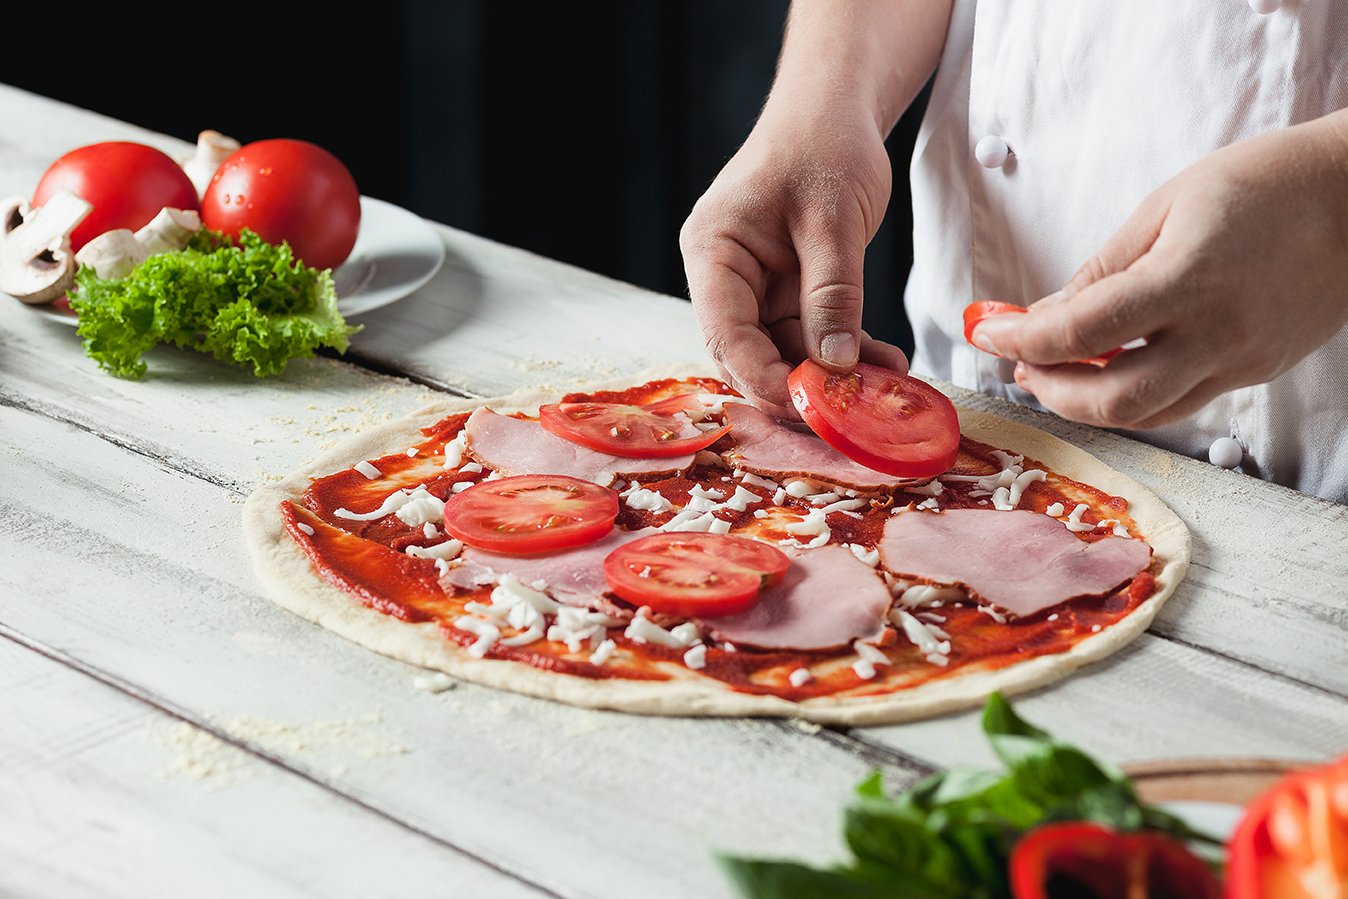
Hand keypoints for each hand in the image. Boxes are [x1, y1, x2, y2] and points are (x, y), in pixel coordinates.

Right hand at [679, 106, 907, 417]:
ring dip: (829, 373)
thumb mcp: (832, 219)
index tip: (811, 405)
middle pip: (749, 352)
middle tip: (848, 412)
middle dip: (797, 385)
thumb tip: (834, 365)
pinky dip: (843, 351)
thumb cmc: (822, 144)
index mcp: (713, 252)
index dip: (764, 377)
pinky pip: (809, 334)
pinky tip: (882, 363)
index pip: (727, 333)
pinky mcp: (786, 289)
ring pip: (783, 350)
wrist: (834, 109)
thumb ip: (832, 294)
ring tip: (881, 387)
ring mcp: (755, 285)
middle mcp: (724, 276)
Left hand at [969, 115, 1347, 429]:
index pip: (1081, 330)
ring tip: (1055, 373)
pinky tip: (1109, 371)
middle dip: (1050, 390)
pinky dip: (1134, 398)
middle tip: (1020, 365)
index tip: (987, 333)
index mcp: (1188, 277)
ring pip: (1147, 415)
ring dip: (1088, 404)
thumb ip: (1103, 269)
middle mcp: (1218, 332)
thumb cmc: (1262, 183)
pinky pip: (1181, 403)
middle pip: (1112, 400)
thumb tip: (1045, 314)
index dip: (1022, 340)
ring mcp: (1243, 360)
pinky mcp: (1258, 371)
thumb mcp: (1166, 205)